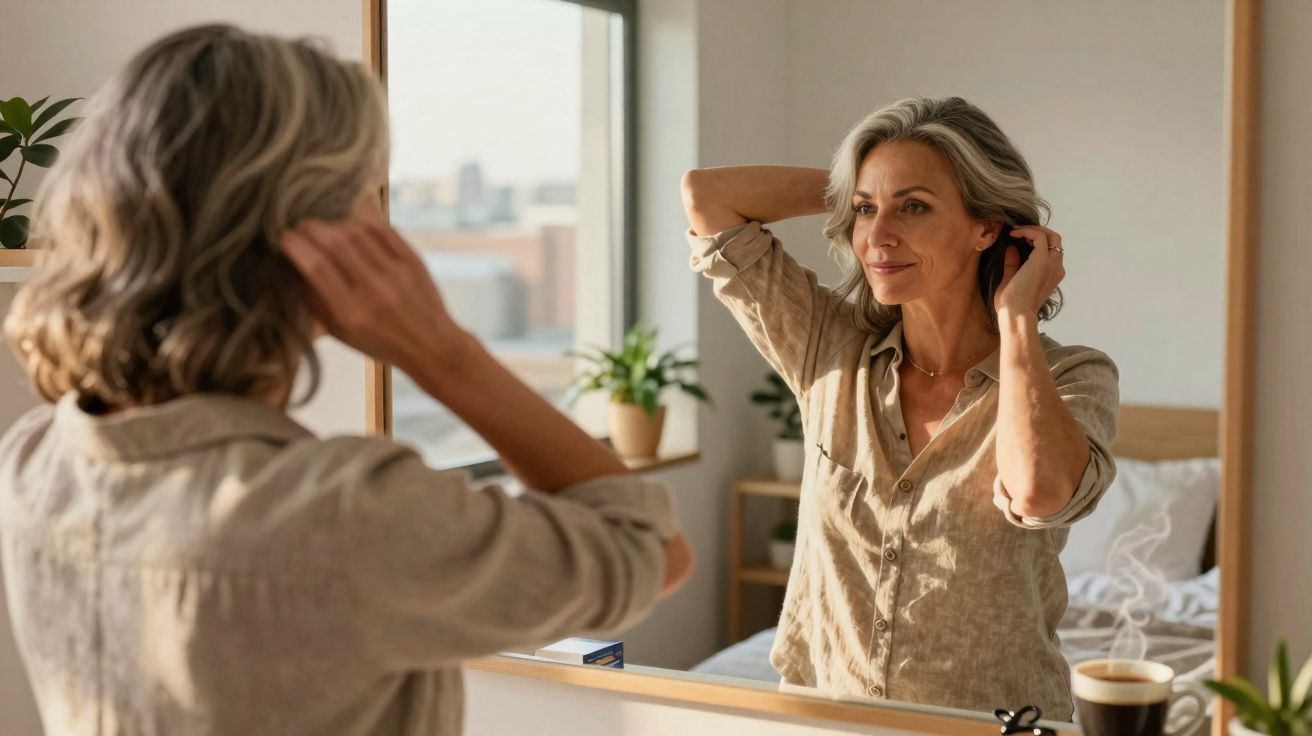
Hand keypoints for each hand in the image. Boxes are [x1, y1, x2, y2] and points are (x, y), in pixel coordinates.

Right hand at [281, 219, 461, 370]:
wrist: (430, 345)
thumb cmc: (379, 341)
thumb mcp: (339, 332)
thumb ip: (314, 299)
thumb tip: (294, 262)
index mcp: (352, 313)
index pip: (317, 267)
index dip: (296, 246)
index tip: (284, 237)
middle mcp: (375, 290)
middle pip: (335, 243)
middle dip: (311, 229)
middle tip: (300, 227)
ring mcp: (397, 273)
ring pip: (357, 232)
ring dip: (334, 224)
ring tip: (324, 228)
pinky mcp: (413, 261)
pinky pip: (382, 230)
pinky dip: (361, 223)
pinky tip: (350, 227)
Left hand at [993, 225, 1065, 317]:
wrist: (1016, 313)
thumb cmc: (1012, 304)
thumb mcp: (1011, 280)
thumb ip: (1013, 264)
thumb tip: (1012, 249)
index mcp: (1053, 275)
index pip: (1052, 251)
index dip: (1037, 242)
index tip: (1019, 239)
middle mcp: (1057, 268)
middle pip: (1055, 240)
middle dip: (1038, 232)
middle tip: (1019, 231)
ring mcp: (1052, 263)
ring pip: (1051, 236)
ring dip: (1033, 229)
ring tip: (1016, 230)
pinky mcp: (1042, 259)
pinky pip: (1039, 236)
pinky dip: (1027, 231)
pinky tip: (1014, 234)